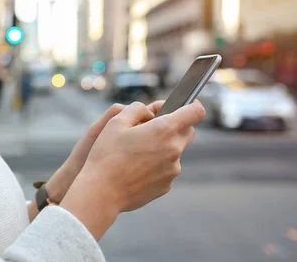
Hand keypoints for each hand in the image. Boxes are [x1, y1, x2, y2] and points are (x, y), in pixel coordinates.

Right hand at [60, 101, 204, 239]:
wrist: (102, 192)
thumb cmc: (106, 154)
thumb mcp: (116, 121)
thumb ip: (137, 109)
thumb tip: (150, 112)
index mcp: (164, 130)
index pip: (195, 112)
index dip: (192, 105)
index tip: (185, 104)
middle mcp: (174, 150)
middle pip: (187, 131)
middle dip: (175, 125)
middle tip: (150, 128)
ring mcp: (172, 170)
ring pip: (174, 151)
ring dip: (162, 147)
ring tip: (135, 152)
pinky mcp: (166, 185)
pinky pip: (166, 169)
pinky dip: (156, 165)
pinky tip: (135, 168)